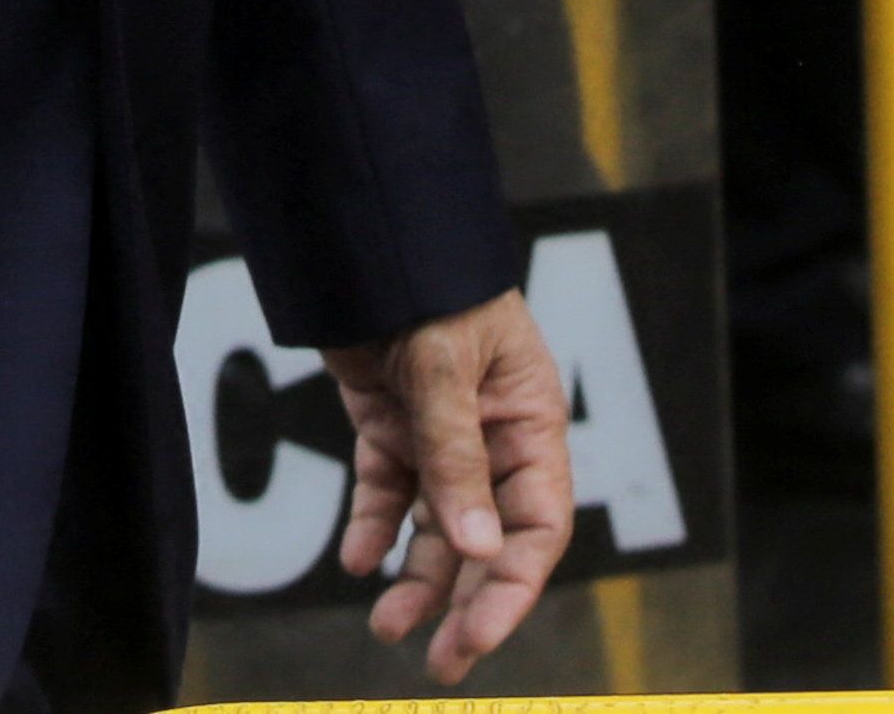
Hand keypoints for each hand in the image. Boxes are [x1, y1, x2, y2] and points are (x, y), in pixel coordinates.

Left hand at [324, 289, 574, 681]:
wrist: (369, 229)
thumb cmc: (431, 283)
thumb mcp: (445, 368)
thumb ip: (456, 456)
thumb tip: (477, 552)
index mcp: (532, 425)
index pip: (537, 527)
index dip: (513, 587)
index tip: (480, 636)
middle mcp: (493, 440)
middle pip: (488, 541)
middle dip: (467, 604)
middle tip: (443, 663)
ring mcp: (441, 435)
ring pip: (437, 526)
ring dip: (416, 578)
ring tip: (386, 627)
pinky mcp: (392, 424)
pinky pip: (388, 490)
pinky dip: (373, 526)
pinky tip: (355, 560)